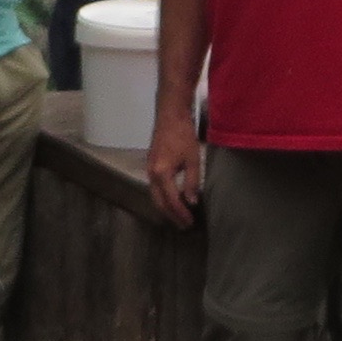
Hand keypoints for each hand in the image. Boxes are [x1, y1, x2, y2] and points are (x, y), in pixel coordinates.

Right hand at [147, 104, 204, 226]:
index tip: (189, 223)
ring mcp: (149, 169)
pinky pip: (154, 187)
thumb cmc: (183, 134)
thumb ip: (192, 182)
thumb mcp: (192, 160)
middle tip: (183, 225)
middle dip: (171, 215)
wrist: (170, 115)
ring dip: (166, 207)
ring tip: (178, 216)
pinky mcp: (151, 165)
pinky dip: (162, 197)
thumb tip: (192, 202)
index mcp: (162, 173)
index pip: (171, 201)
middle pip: (159, 202)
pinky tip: (172, 199)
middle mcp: (151, 174)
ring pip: (155, 195)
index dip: (181, 214)